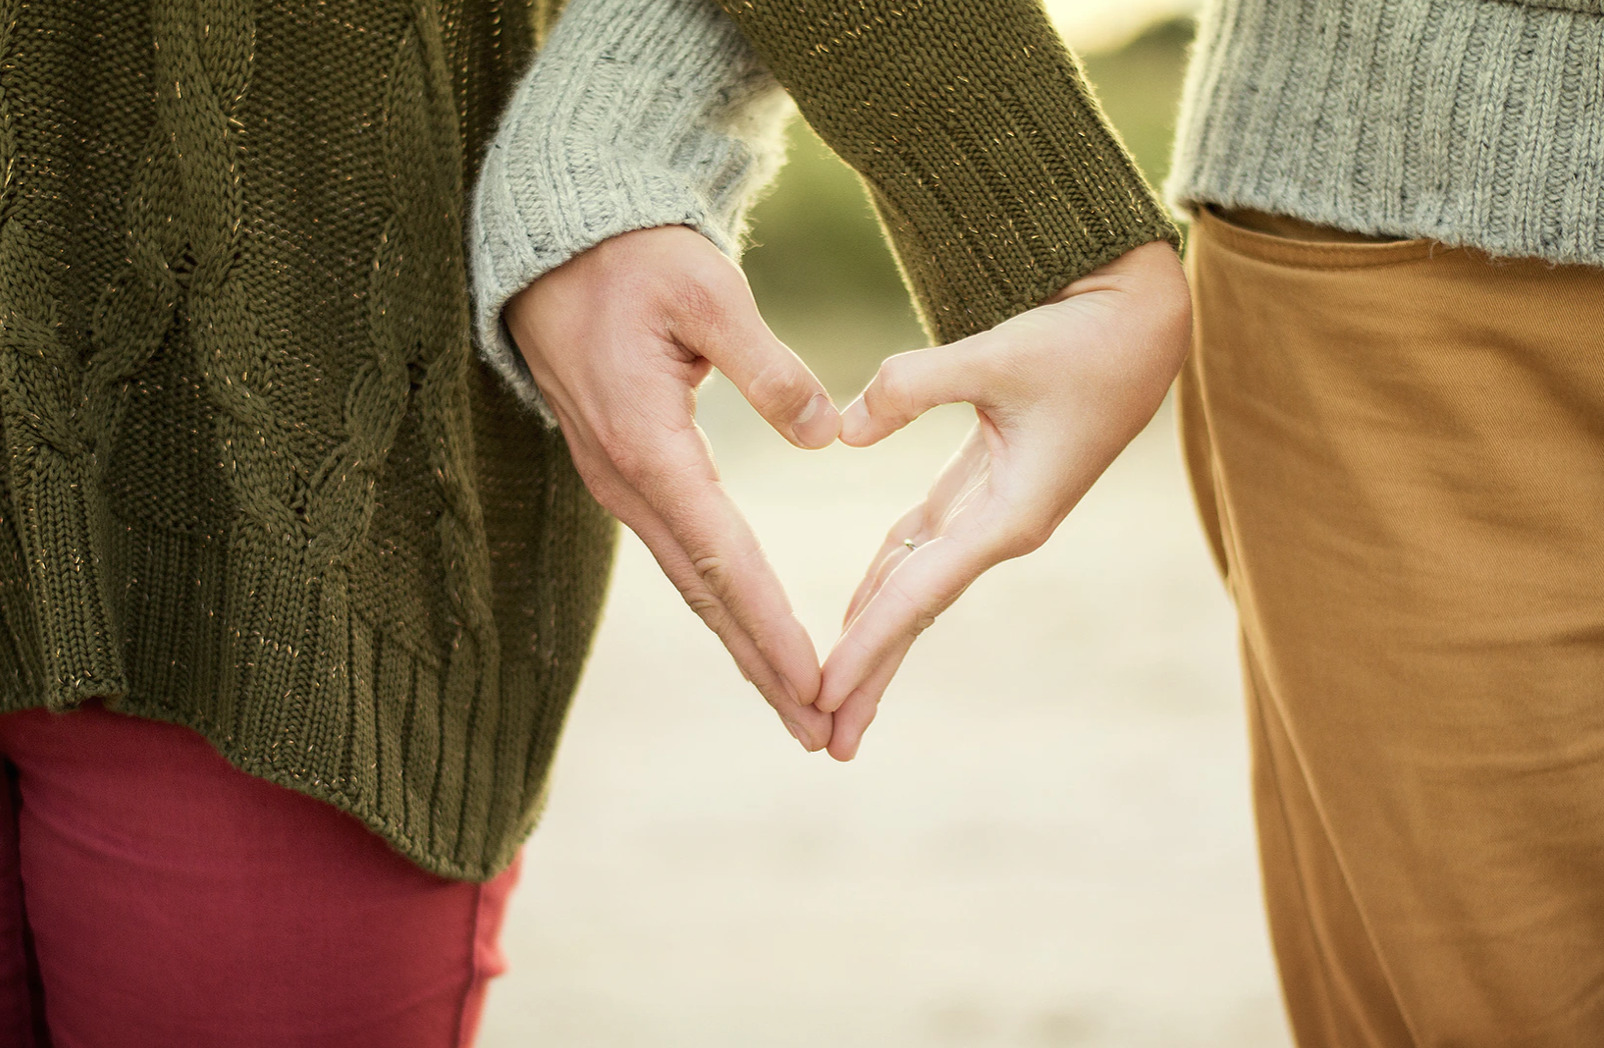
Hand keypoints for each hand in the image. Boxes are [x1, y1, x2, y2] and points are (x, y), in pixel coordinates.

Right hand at [502, 226, 840, 749]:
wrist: (554, 246)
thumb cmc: (633, 259)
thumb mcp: (707, 291)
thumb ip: (768, 366)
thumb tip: (825, 435)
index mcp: (649, 445)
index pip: (723, 557)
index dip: (772, 626)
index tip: (816, 682)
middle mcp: (628, 481)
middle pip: (706, 594)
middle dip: (763, 667)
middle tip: (819, 731)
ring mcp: (620, 483)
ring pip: (691, 583)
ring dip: (743, 646)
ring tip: (796, 703)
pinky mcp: (625, 473)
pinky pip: (681, 554)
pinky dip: (722, 603)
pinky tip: (751, 631)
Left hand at [819, 240, 1191, 759]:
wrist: (1142, 323)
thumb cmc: (1083, 340)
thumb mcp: (998, 354)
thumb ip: (912, 387)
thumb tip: (841, 432)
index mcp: (1011, 516)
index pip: (919, 595)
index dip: (867, 645)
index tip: (821, 694)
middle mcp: (1002, 528)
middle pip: (916, 613)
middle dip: (871, 675)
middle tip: (824, 740)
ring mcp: (995, 513)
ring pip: (917, 586)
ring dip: (875, 638)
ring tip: (832, 694)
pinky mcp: (987, 486)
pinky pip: (924, 547)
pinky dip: (886, 579)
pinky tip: (856, 611)